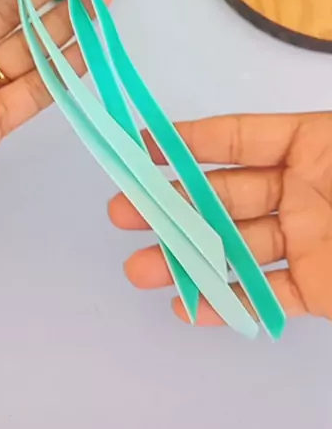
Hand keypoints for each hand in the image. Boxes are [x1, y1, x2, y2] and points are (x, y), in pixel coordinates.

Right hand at [109, 116, 331, 324]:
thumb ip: (288, 141)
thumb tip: (221, 134)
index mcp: (310, 147)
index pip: (238, 140)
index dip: (188, 142)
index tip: (141, 147)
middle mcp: (301, 193)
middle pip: (223, 196)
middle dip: (171, 205)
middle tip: (126, 212)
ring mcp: (306, 241)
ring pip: (233, 249)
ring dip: (186, 260)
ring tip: (141, 269)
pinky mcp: (318, 289)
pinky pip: (266, 297)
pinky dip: (227, 304)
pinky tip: (190, 306)